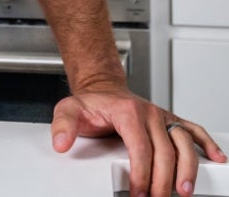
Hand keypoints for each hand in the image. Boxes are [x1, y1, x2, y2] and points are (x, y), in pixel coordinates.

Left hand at [51, 82, 226, 196]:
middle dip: (163, 181)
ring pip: (184, 144)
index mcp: (128, 112)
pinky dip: (207, 144)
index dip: (141, 174)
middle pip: (165, 152)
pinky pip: (193, 130)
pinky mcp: (171, 121)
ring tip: (184, 191)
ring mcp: (163, 117)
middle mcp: (150, 114)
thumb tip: (60, 143)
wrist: (102, 88)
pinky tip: (216, 159)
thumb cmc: (91, 103)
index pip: (140, 148)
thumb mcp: (70, 109)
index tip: (137, 192)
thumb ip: (63, 125)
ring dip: (188, 169)